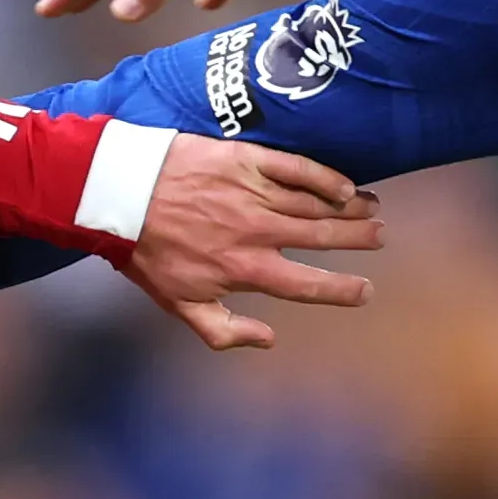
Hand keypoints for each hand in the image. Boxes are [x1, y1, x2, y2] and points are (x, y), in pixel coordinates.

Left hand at [121, 135, 378, 351]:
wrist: (118, 194)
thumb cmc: (147, 252)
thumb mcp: (178, 303)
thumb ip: (224, 330)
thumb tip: (269, 339)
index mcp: (244, 269)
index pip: (306, 283)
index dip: (341, 289)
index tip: (365, 291)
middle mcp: (257, 231)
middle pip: (320, 237)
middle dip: (356, 239)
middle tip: (379, 236)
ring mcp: (254, 193)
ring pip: (315, 203)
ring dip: (348, 208)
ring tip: (372, 209)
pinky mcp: (246, 160)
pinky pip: (297, 169)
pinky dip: (324, 177)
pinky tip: (344, 184)